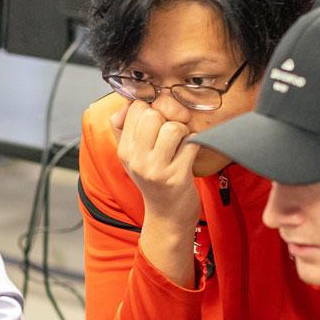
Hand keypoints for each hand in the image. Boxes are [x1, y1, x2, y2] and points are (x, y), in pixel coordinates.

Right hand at [113, 100, 201, 227]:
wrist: (167, 216)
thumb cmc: (154, 181)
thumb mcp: (132, 156)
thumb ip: (126, 127)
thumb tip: (127, 103)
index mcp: (124, 150)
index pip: (135, 108)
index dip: (151, 109)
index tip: (157, 123)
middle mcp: (136, 160)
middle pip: (153, 114)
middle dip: (168, 118)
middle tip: (171, 134)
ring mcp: (155, 170)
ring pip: (173, 127)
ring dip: (183, 132)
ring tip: (180, 144)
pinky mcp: (176, 177)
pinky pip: (191, 143)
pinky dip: (195, 144)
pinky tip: (189, 154)